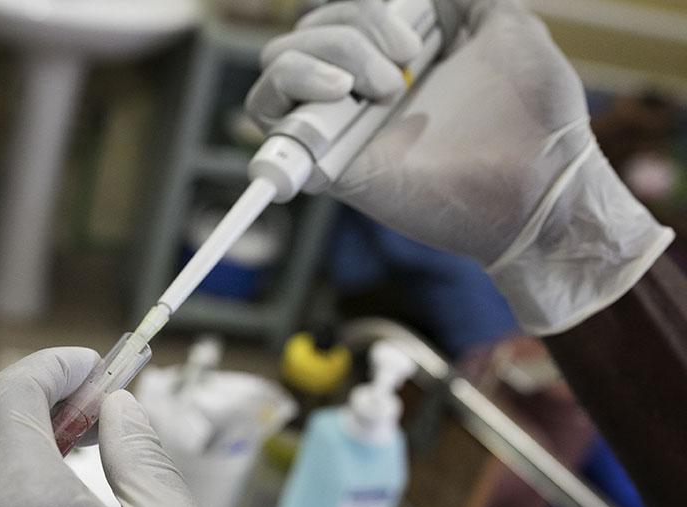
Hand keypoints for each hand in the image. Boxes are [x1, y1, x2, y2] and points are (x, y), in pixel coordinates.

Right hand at [246, 0, 672, 334]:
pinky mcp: (328, 164)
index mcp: (396, 55)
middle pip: (308, 28)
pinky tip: (341, 93)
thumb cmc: (536, 115)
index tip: (414, 28)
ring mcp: (341, 125)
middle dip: (354, 24)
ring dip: (327, 53)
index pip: (339, 11)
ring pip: (279, 62)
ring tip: (386, 88)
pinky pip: (269, 116)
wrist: (540, 185)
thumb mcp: (507, 27)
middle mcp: (360, 88)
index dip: (360, 4)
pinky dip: (291, 85)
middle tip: (407, 60)